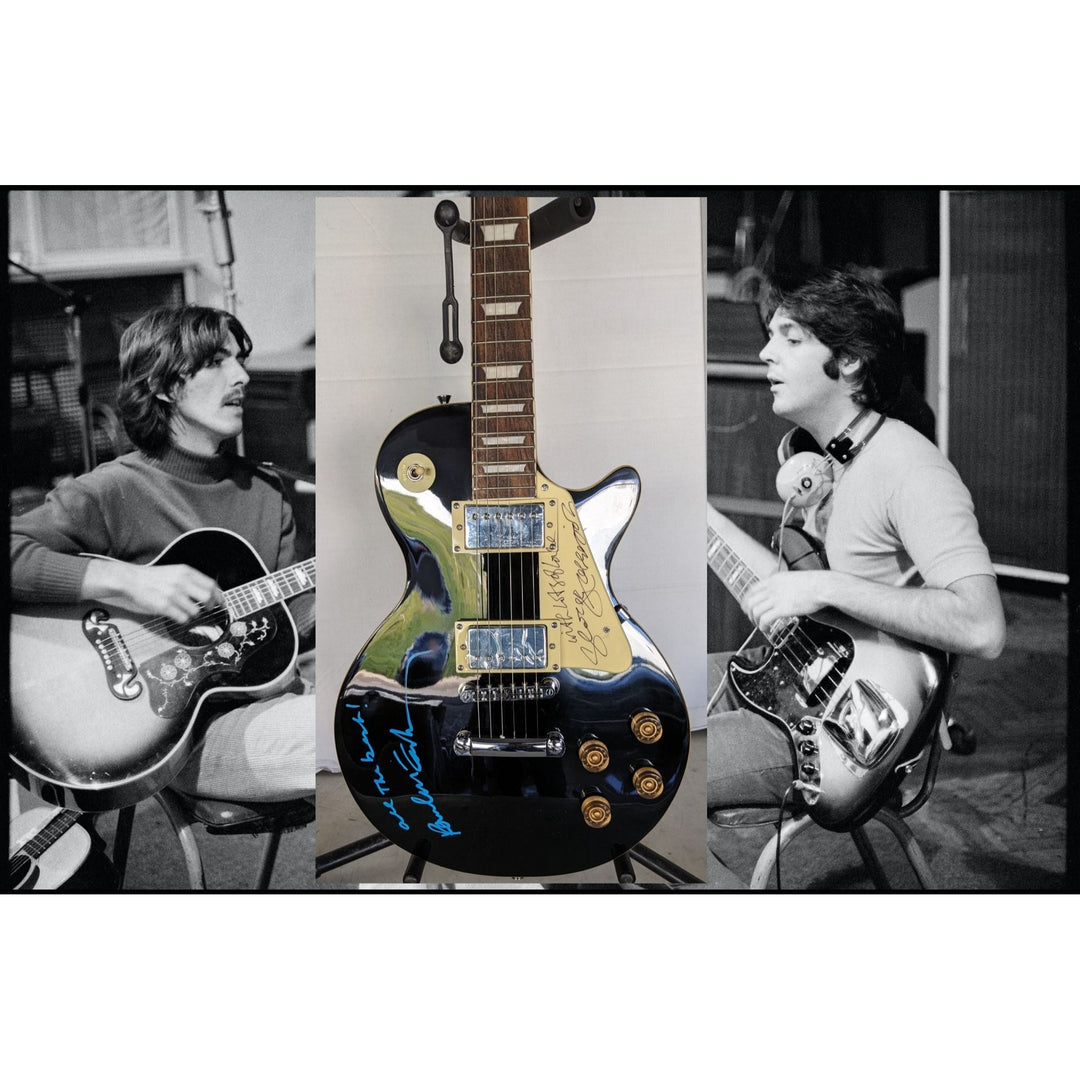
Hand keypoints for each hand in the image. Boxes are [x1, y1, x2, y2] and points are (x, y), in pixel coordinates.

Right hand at [83, 560, 223, 621]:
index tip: (222, 602)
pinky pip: (183, 618)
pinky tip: (177, 615)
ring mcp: (173, 594)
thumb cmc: (153, 577)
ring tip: (185, 611)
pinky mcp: (164, 606)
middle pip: (208, 597)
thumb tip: (210, 592)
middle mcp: (181, 582)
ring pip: (196, 611)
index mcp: (185, 571)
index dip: (219, 595)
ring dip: (193, 614)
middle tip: (209, 609)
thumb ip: (190, 579)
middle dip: (211, 606)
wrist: (130, 580)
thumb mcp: (174, 571)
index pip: (211, 584)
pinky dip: (183, 619)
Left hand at [742, 570, 831, 633]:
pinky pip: (765, 619)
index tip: (748, 608)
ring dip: (756, 621)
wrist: (823, 586)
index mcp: (773, 579)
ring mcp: (776, 598)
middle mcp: (772, 588)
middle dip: (749, 613)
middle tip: (753, 619)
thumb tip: (776, 593)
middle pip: (750, 601)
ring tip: (761, 626)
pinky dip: (763, 626)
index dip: (747, 601)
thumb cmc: (813, 584)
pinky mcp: (783, 608)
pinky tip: (766, 629)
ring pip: (755, 611)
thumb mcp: (791, 578)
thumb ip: (781, 585)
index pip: (751, 590)